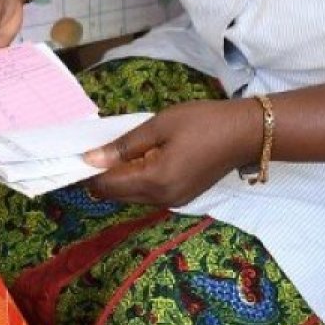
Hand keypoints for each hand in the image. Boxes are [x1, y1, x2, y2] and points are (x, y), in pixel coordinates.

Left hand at [82, 99, 263, 205]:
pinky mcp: (182, 197)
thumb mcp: (159, 126)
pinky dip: (138, 180)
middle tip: (99, 148)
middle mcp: (162, 199)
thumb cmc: (202, 122)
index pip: (107, 186)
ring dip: (121, 178)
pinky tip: (141, 158)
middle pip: (117, 196)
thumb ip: (124, 145)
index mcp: (154, 181)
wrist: (245, 133)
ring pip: (132, 196)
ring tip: (121, 150)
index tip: (80, 153)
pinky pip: (149, 194)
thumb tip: (91, 159)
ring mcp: (174, 201)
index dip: (89, 172)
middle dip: (103, 176)